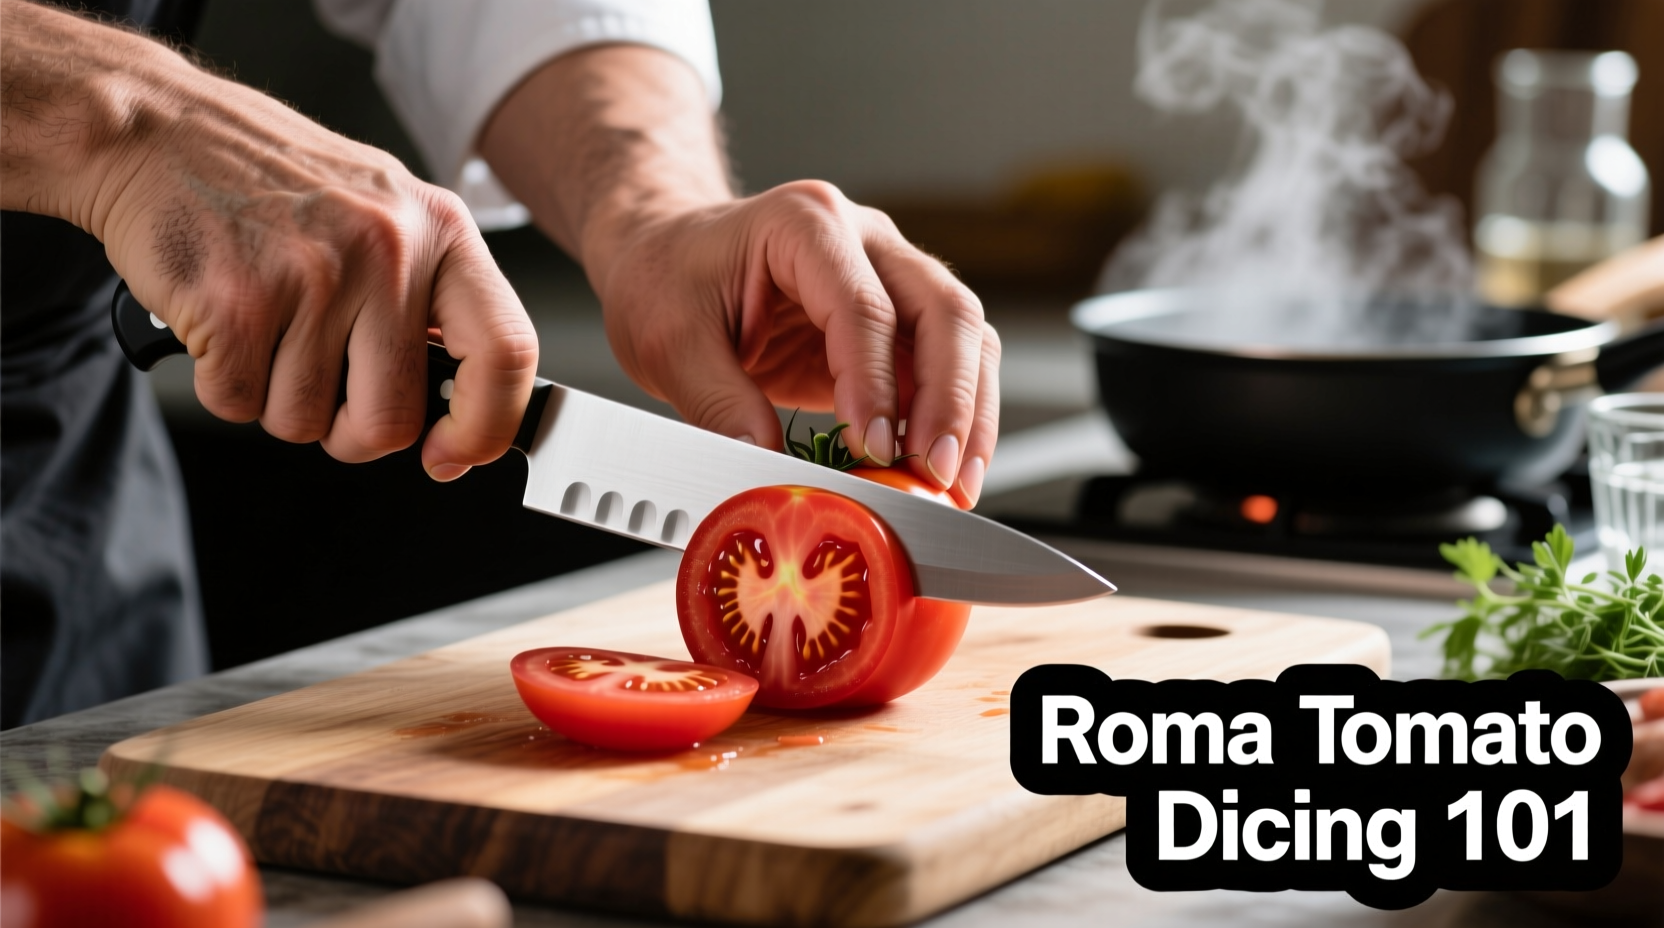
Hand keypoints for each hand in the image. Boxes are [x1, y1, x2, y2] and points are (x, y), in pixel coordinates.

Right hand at [1, 2, 536, 478]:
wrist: (160, 132)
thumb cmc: (277, 184)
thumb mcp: (389, 217)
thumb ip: (434, 303)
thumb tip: (469, 408)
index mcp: (442, 232)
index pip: (507, 352)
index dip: (485, 428)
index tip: (453, 454)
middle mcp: (387, 250)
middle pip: (390, 420)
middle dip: (350, 432)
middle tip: (325, 387)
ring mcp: (313, 276)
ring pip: (305, 422)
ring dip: (277, 398)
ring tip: (267, 325)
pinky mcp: (237, 302)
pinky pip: (240, 404)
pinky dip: (224, 382)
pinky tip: (225, 322)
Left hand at [593, 182, 999, 504]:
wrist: (668, 256)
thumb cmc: (666, 278)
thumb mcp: (667, 342)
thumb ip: (718, 403)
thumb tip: (766, 466)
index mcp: (805, 224)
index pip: (864, 306)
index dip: (877, 384)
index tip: (876, 449)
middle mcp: (864, 239)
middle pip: (945, 309)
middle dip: (952, 399)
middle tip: (935, 471)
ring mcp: (889, 275)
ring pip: (965, 336)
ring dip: (969, 413)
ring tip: (954, 481)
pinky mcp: (895, 321)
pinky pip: (947, 364)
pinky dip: (955, 417)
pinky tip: (945, 467)